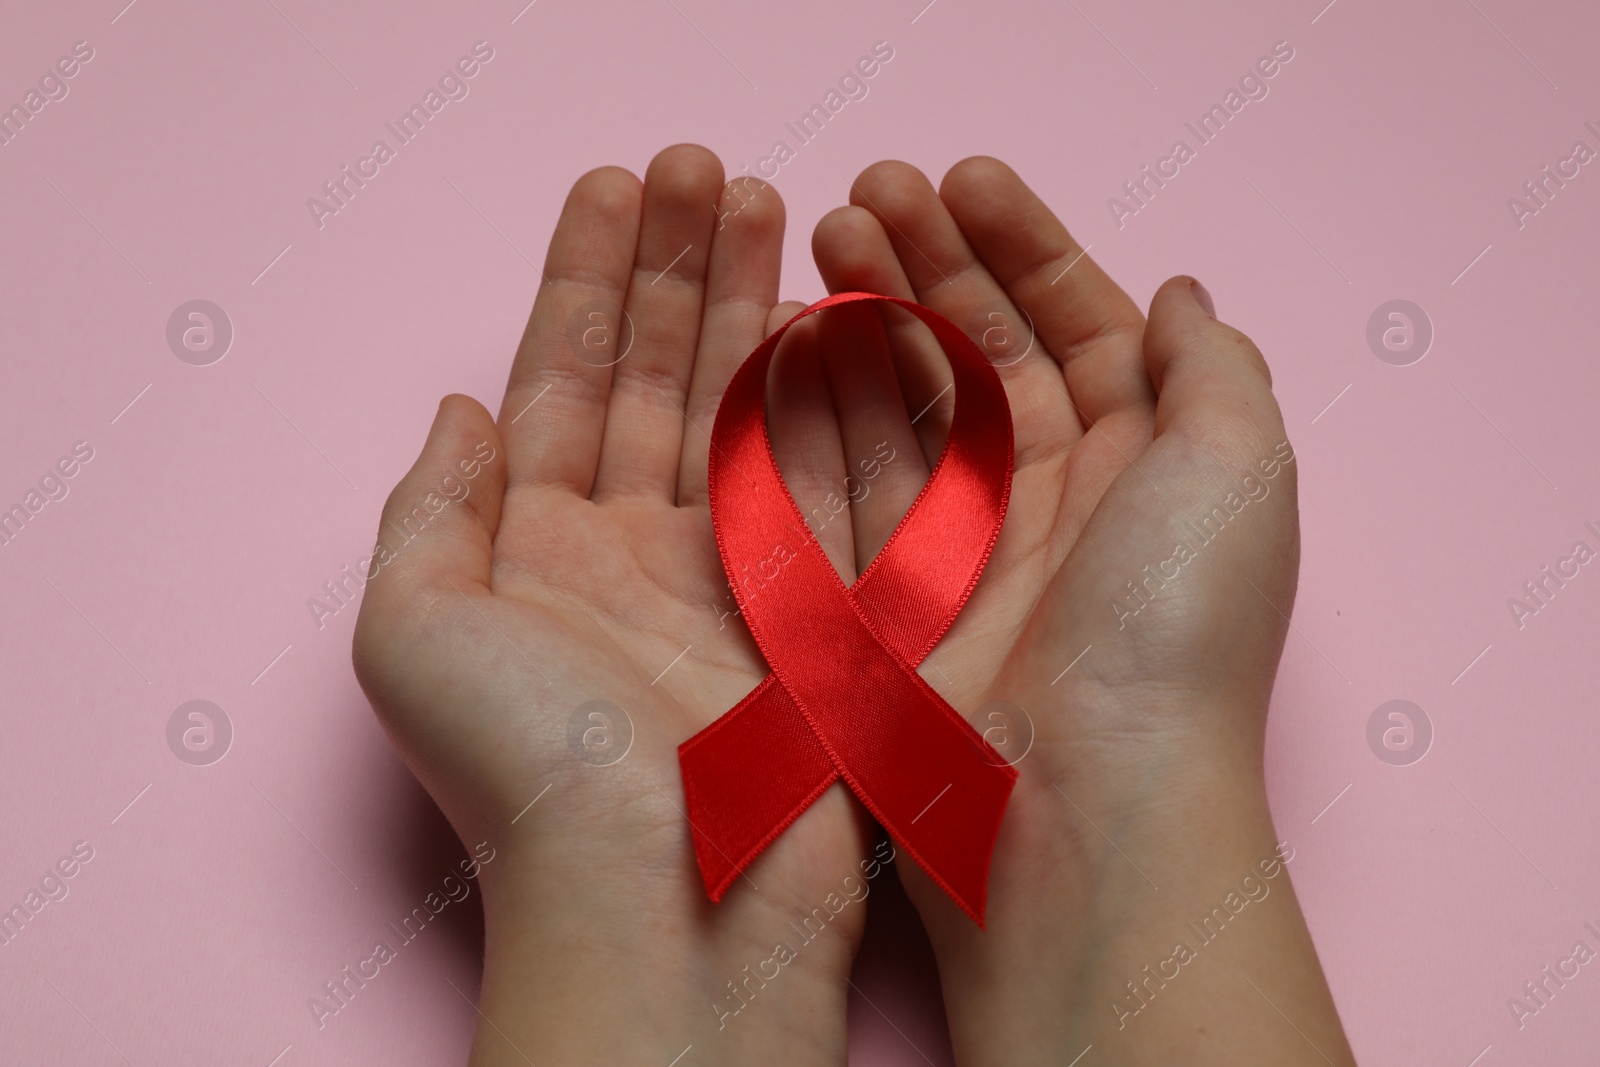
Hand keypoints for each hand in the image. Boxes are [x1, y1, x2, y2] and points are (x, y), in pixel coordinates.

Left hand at [352, 144, 878, 1065]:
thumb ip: (430, 506)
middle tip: (709, 167)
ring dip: (757, 305)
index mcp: (533, 550)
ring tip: (776, 205)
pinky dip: (831, 393)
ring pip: (746, 408)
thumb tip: (459, 409)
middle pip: (662, 374)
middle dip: (682, 266)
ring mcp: (731, 576)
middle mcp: (631, 554)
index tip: (617, 184)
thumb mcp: (415, 631)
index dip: (588, 275)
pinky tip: (835, 315)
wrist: (669, 897)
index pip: (565, 377)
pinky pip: (823, 473)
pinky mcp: (814, 605)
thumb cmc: (534, 772)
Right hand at [806, 158, 1356, 1063]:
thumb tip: (1180, 290)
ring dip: (867, 313)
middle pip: (982, 350)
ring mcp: (961, 548)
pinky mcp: (884, 595)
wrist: (1077, 808)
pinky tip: (789, 336)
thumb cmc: (1172, 632)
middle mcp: (1053, 499)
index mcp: (1144, 463)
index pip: (1078, 322)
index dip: (1022, 245)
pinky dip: (819, 404)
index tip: (958, 177)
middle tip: (864, 192)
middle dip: (928, 261)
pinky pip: (846, 475)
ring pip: (906, 401)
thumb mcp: (1238, 469)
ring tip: (821, 237)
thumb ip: (1213, 367)